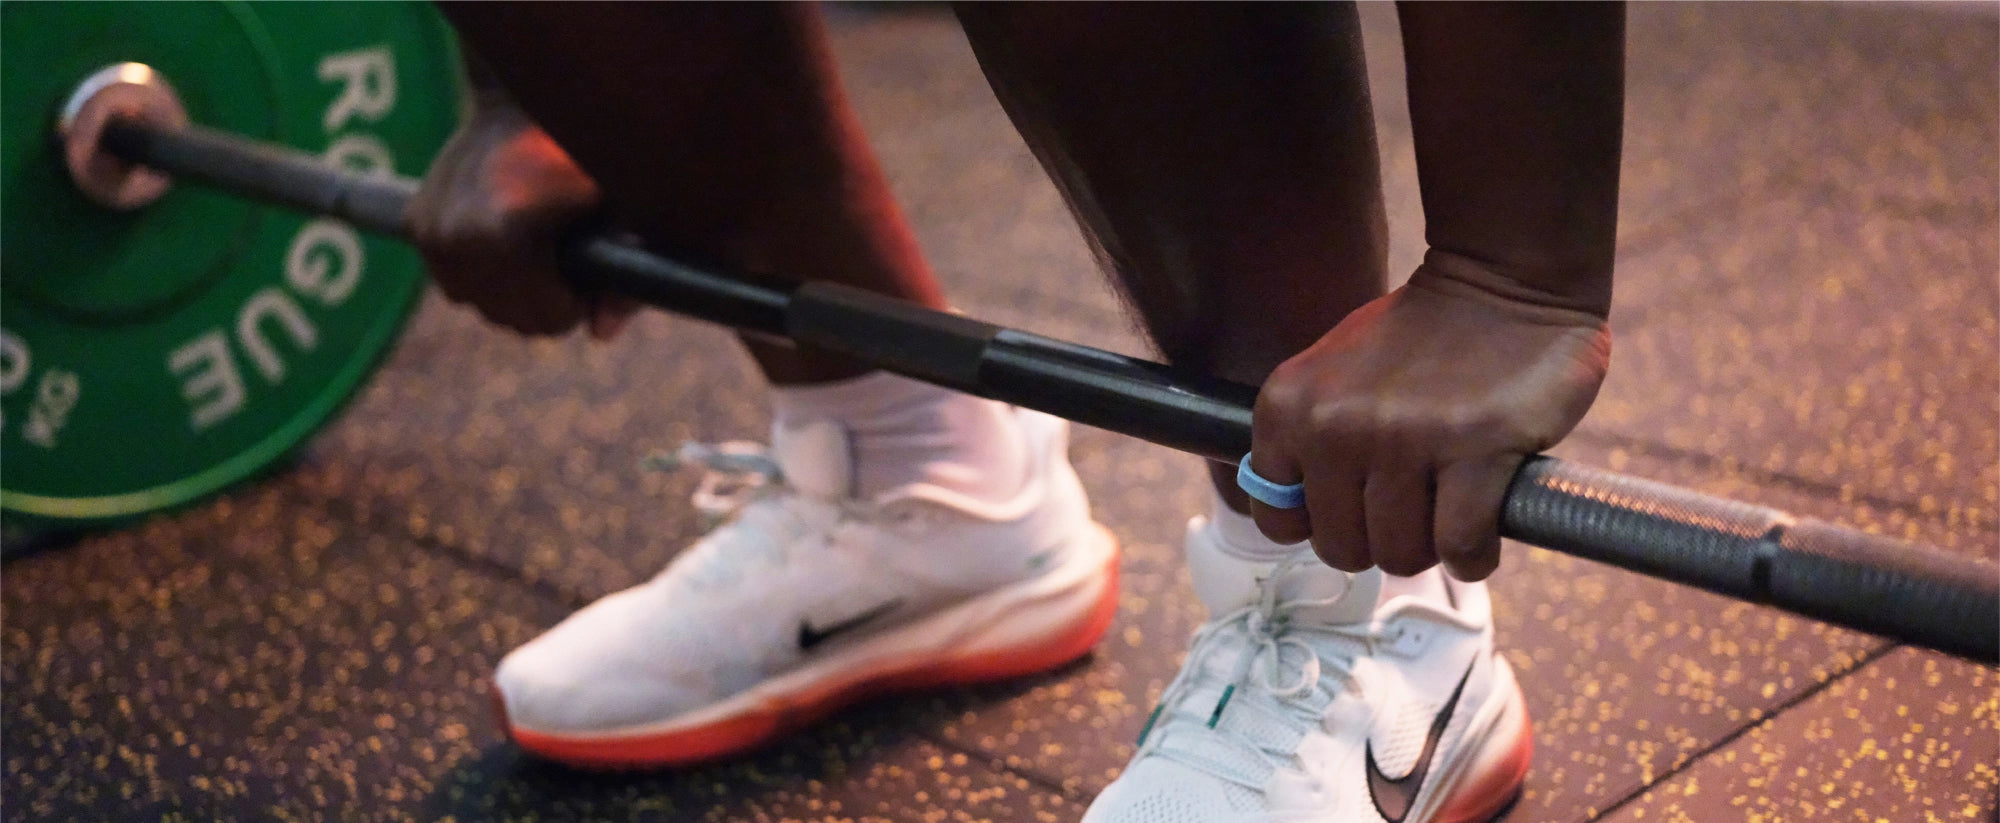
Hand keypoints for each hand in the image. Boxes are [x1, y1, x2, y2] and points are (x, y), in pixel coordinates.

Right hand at [406, 102, 636, 337]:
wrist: (524, 96)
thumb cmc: (588, 151)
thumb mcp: (625, 211)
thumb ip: (625, 278)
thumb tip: (602, 334)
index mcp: (506, 236)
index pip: (548, 317)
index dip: (578, 303)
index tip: (591, 276)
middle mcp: (458, 238)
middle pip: (510, 317)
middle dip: (545, 301)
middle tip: (569, 262)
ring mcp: (432, 231)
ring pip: (479, 303)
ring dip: (511, 291)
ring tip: (540, 251)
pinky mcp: (417, 222)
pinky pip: (455, 281)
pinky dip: (481, 273)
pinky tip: (507, 242)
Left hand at [1248, 255, 1610, 580]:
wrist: (1502, 283)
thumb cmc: (1419, 340)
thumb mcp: (1330, 376)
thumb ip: (1305, 441)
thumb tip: (1296, 519)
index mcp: (1288, 407)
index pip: (1278, 520)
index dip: (1324, 525)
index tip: (1359, 506)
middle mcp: (1334, 425)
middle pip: (1343, 549)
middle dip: (1382, 540)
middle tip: (1417, 506)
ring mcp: (1403, 439)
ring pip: (1400, 553)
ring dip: (1431, 546)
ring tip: (1453, 506)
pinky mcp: (1474, 451)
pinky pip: (1458, 547)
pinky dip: (1475, 553)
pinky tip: (1486, 520)